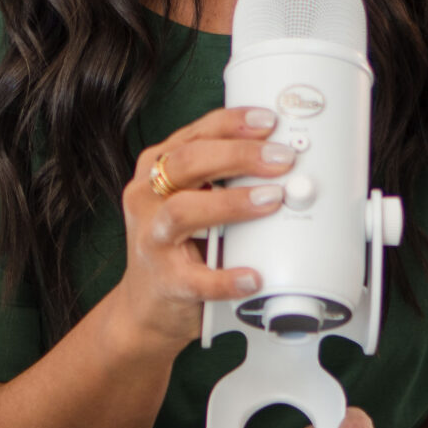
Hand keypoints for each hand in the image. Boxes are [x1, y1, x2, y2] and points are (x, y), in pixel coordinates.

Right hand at [104, 106, 296, 354]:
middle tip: (281, 159)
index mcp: (154, 170)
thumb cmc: (177, 243)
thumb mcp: (189, 197)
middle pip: (186, 164)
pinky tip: (252, 276)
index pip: (193, 135)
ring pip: (183, 211)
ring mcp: (152, 240)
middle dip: (237, 156)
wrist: (147, 305)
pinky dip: (227, 278)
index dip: (231, 124)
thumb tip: (279, 155)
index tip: (268, 122)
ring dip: (231, 203)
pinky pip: (197, 279)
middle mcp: (147, 199)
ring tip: (271, 200)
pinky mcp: (165, 281)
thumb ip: (220, 175)